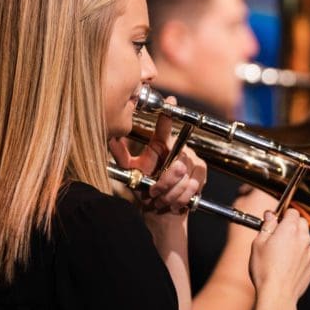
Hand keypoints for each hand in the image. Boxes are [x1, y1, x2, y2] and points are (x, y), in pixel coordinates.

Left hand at [109, 96, 206, 216]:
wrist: (162, 210)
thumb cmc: (147, 189)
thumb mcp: (132, 171)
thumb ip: (121, 155)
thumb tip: (108, 139)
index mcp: (161, 145)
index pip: (165, 126)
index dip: (168, 113)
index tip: (170, 99)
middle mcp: (179, 148)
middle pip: (176, 161)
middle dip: (164, 182)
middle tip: (155, 193)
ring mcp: (192, 159)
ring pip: (183, 175)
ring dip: (171, 192)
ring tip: (162, 198)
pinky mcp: (201, 171)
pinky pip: (192, 184)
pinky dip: (181, 196)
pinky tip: (174, 201)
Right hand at [248, 209, 309, 309]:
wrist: (277, 294)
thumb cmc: (265, 270)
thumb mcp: (258, 243)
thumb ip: (267, 226)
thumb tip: (270, 215)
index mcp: (289, 229)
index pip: (293, 211)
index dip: (284, 215)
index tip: (277, 222)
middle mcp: (303, 238)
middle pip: (302, 223)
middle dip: (292, 225)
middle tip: (279, 236)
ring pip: (306, 239)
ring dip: (297, 241)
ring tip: (282, 253)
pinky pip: (308, 254)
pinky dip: (301, 255)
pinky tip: (289, 265)